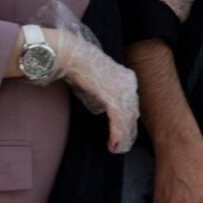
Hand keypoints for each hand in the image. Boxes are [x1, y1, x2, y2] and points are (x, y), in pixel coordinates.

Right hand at [46, 25, 139, 153]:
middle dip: (126, 131)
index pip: (131, 104)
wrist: (70, 54)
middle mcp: (128, 82)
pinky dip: (116, 133)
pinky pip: (117, 118)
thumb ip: (105, 92)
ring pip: (126, 118)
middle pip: (132, 112)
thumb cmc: (79, 66)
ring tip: (116, 148)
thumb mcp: (97, 80)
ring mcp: (121, 88)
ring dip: (121, 136)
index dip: (128, 121)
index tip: (123, 134)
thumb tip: (105, 107)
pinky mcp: (111, 94)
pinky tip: (113, 144)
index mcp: (126, 78)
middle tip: (121, 145)